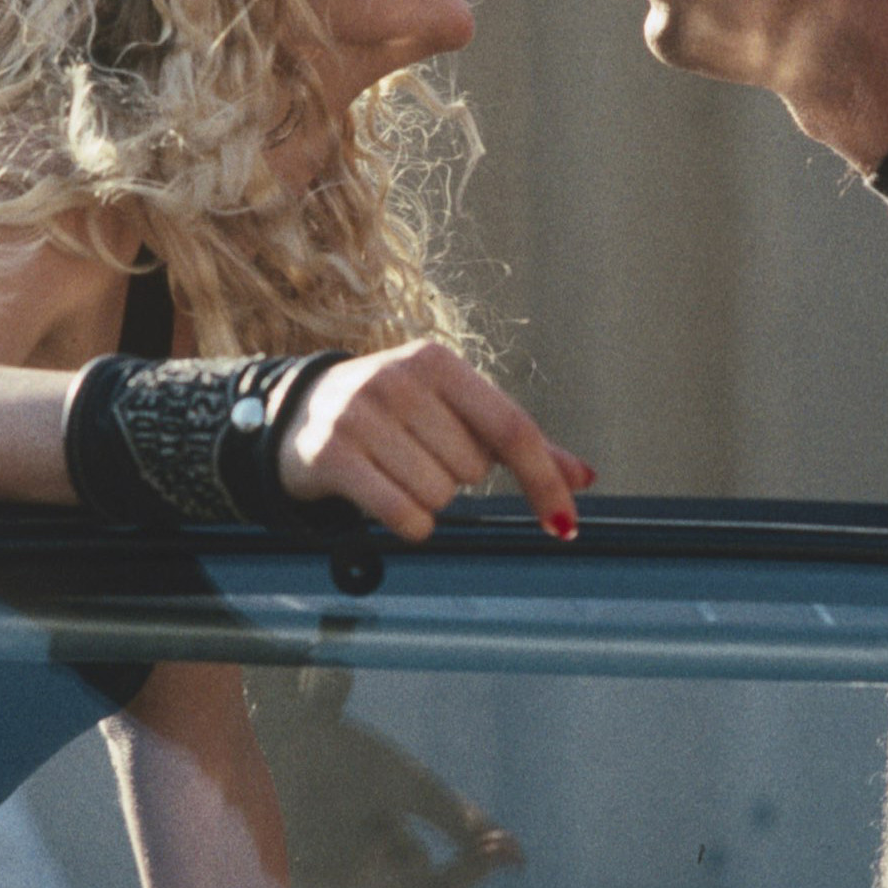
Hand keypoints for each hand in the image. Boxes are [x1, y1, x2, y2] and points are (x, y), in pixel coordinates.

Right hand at [277, 341, 595, 542]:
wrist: (302, 413)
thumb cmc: (396, 415)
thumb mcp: (454, 413)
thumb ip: (520, 445)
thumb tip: (585, 478)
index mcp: (437, 362)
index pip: (512, 428)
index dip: (544, 481)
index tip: (564, 525)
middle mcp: (398, 379)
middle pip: (472, 470)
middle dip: (455, 477)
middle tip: (419, 456)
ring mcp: (360, 414)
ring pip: (438, 496)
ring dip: (427, 500)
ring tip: (396, 471)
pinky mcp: (332, 454)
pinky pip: (403, 516)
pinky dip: (409, 524)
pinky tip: (387, 499)